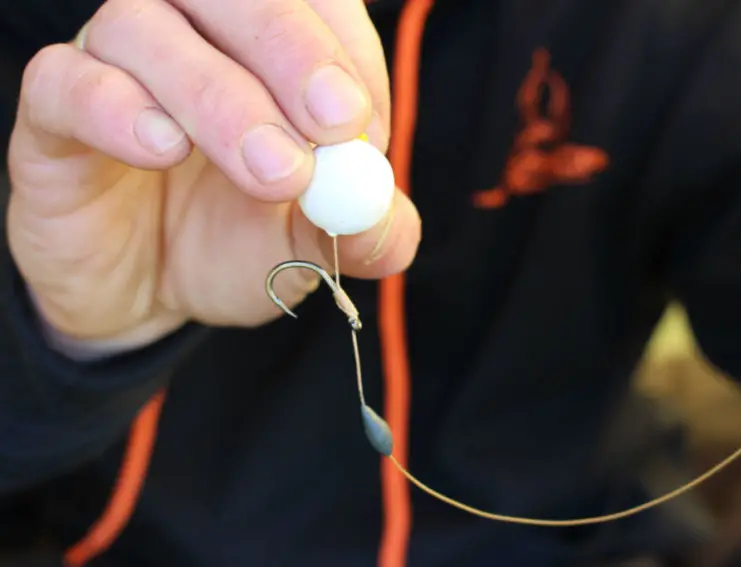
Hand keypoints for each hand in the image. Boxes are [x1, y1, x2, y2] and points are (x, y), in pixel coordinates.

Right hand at [6, 0, 420, 356]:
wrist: (148, 297)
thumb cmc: (235, 245)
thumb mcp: (314, 244)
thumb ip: (362, 229)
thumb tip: (388, 215)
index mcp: (261, 49)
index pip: (309, 0)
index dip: (345, 52)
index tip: (366, 130)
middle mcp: (188, 32)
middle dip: (293, 52)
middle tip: (334, 125)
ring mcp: (112, 64)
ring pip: (148, 27)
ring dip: (221, 97)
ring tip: (274, 173)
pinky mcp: (53, 114)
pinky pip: (66, 83)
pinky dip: (118, 109)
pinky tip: (165, 150)